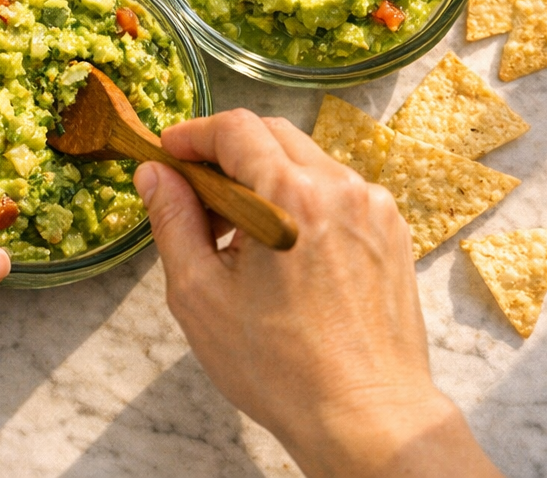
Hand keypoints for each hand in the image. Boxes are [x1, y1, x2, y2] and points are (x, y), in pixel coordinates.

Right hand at [135, 109, 502, 477]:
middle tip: (194, 192)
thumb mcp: (201, 294)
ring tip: (237, 235)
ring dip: (264, 177)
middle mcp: (340, 189)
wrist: (366, 416)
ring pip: (307, 162)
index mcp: (291, 196)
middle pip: (274, 135)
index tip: (168, 152)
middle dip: (227, 152)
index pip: (236, 129)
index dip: (193, 133)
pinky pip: (336, 193)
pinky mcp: (392, 232)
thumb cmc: (281, 367)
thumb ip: (172, 221)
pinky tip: (281, 252)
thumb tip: (155, 174)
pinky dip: (301, 201)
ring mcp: (373, 209)